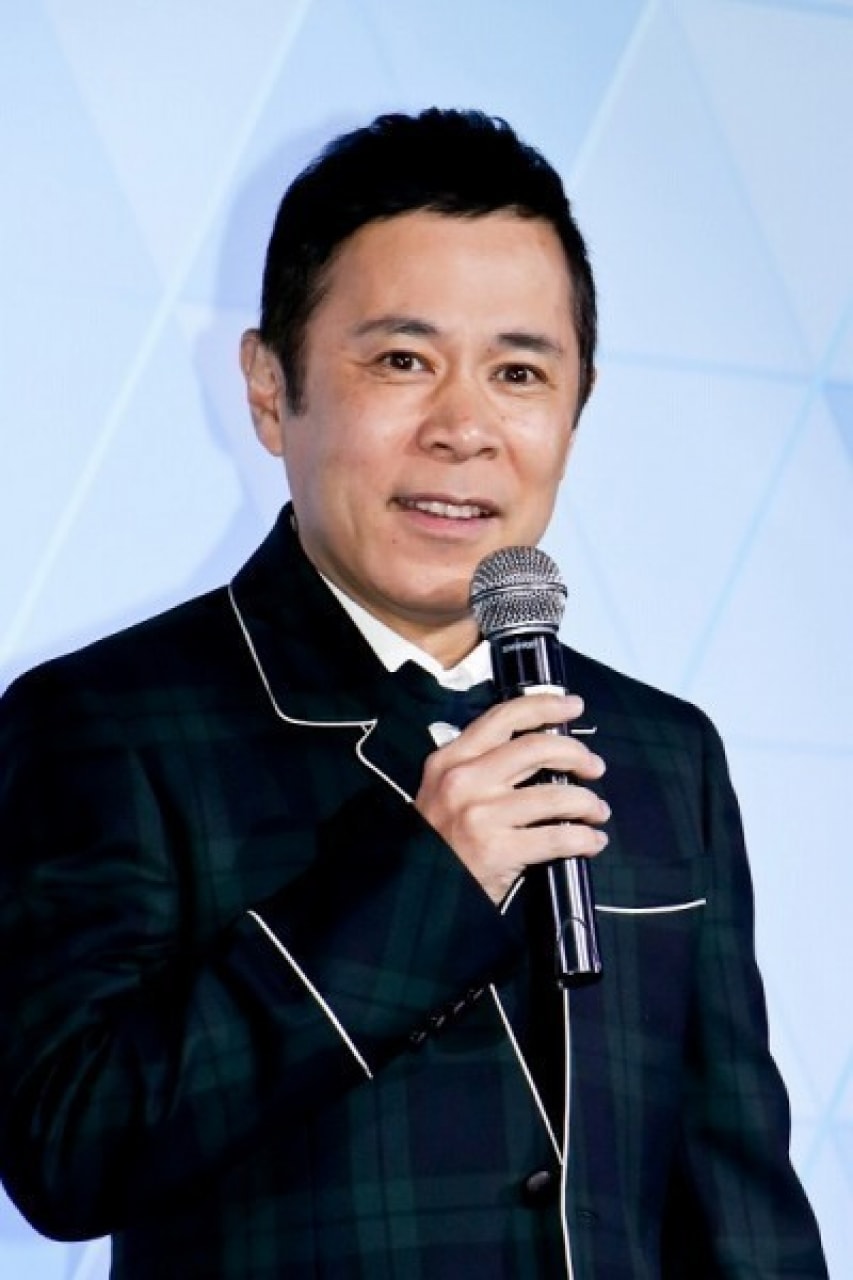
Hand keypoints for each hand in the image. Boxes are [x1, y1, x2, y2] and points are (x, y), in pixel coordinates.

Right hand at [414, 693, 609, 903]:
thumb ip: (480, 765)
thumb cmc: (439, 838)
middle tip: (594, 766)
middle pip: (537, 748)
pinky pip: (558, 837)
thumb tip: (540, 749)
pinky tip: (592, 841)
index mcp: (451, 759)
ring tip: (597, 810)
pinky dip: (585, 838)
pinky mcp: (498, 849)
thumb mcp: (445, 789)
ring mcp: (481, 814)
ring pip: (556, 795)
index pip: (503, 718)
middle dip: (577, 754)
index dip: (544, 706)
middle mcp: (465, 780)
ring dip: (587, 801)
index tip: (573, 706)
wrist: (418, 890)